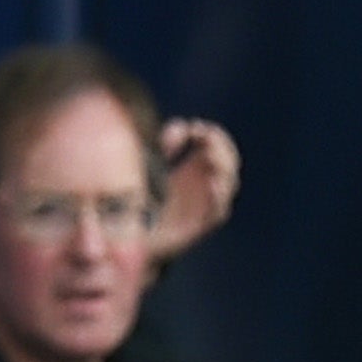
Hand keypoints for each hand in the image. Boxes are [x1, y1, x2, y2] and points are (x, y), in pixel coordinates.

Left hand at [150, 118, 241, 267]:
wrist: (131, 235)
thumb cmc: (137, 196)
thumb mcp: (146, 163)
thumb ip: (162, 143)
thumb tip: (179, 127)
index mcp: (196, 167)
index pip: (218, 144)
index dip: (210, 133)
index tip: (191, 129)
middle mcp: (205, 185)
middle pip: (230, 160)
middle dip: (220, 146)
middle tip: (203, 137)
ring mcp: (205, 205)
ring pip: (229, 183)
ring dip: (222, 167)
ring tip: (209, 157)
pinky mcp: (199, 225)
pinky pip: (218, 211)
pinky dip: (218, 197)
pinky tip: (212, 184)